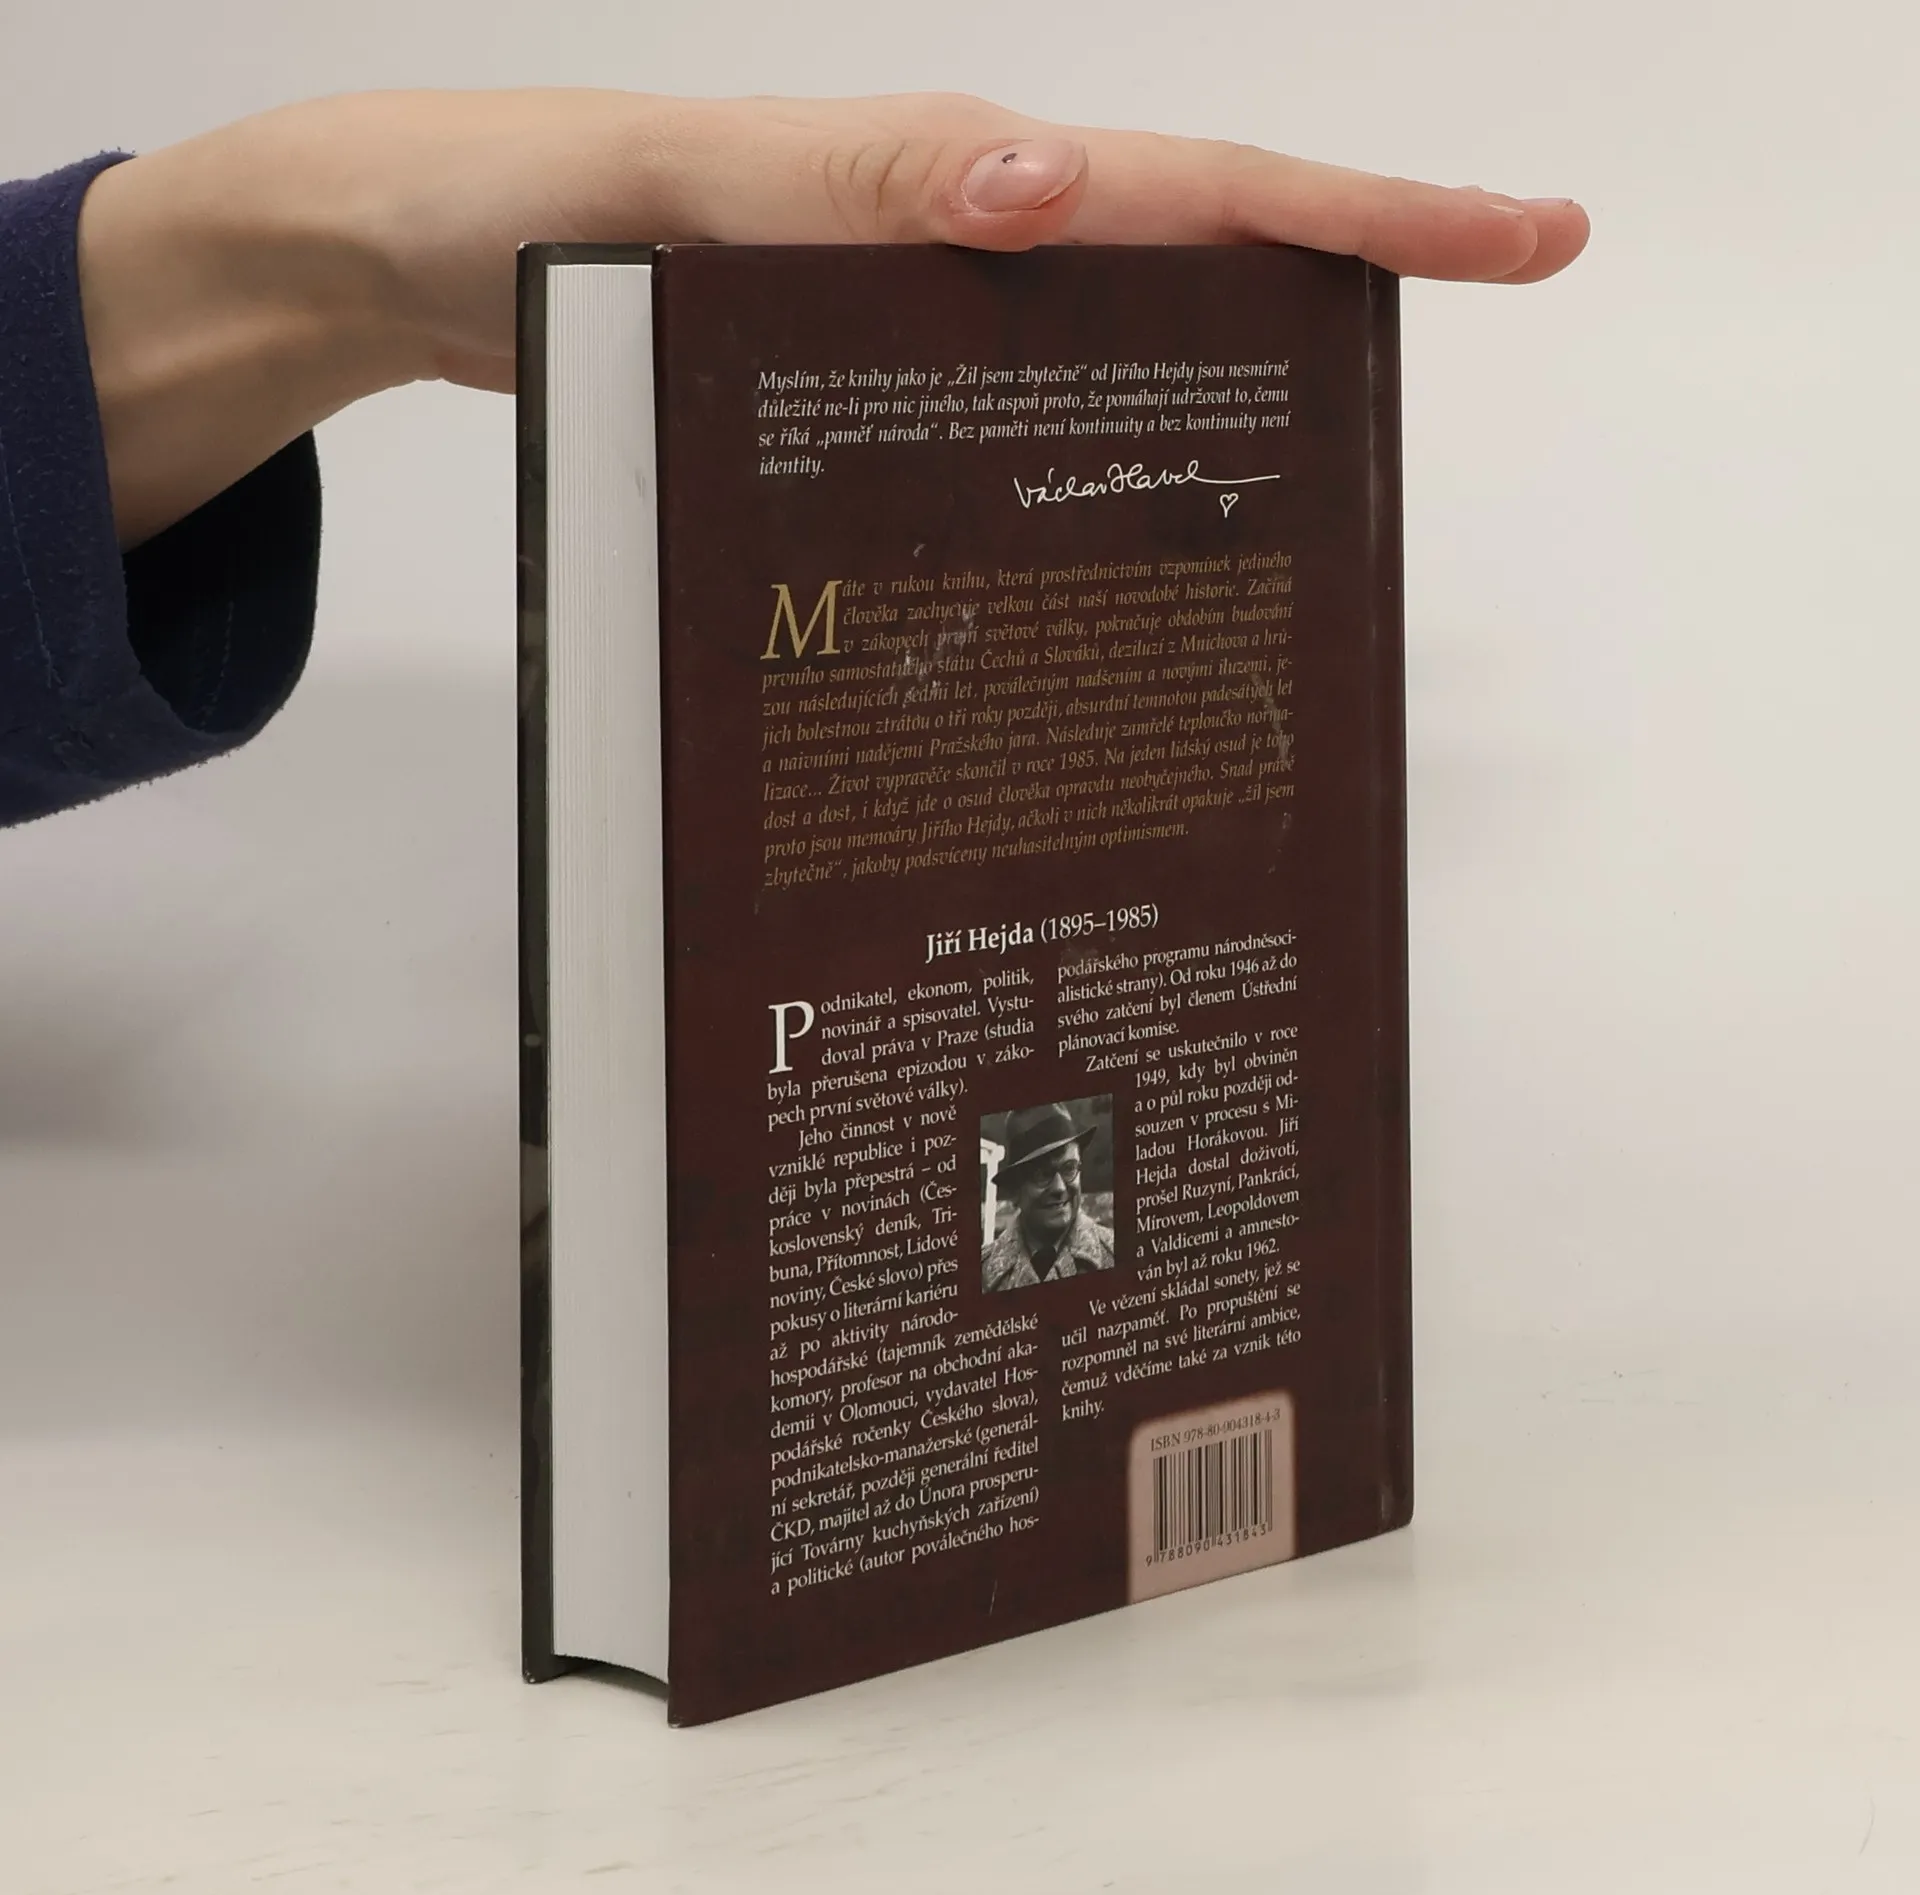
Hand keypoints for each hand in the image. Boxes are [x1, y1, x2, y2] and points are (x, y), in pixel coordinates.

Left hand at [77, 90, 1589, 544]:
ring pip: (1120, 336)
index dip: (1367, 213)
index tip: (1522, 232)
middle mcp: (953, 243)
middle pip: (1198, 252)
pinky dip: (1104, 442)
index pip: (1196, 192)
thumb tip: (1043, 187)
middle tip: (1501, 302)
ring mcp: (917, 312)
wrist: (413, 259)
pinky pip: (1019, 402)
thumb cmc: (517, 211)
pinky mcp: (866, 378)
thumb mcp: (670, 186)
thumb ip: (845, 183)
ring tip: (1356, 458)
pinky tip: (1128, 518)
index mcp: (943, 186)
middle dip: (1361, 271)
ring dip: (1251, 371)